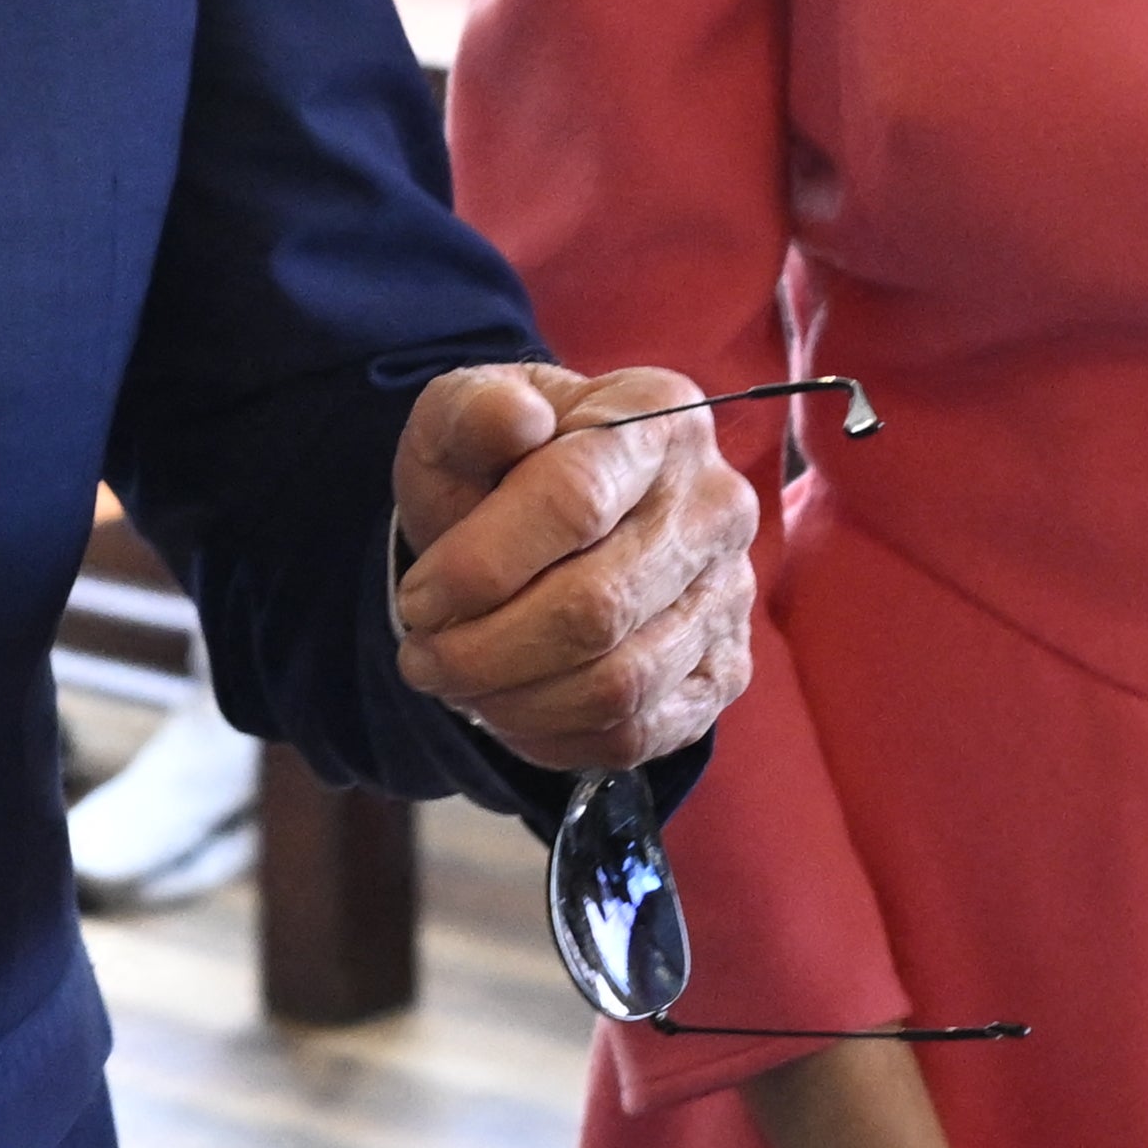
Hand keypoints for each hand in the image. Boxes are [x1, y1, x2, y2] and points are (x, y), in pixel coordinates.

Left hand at [383, 362, 752, 777]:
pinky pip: (639, 731)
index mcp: (658, 417)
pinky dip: (556, 736)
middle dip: (485, 651)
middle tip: (423, 659)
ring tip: (458, 686)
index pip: (573, 500)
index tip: (418, 599)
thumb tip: (516, 417)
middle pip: (596, 607)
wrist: (547, 527)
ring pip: (619, 682)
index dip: (480, 566)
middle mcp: (714, 505)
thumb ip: (473, 411)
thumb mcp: (460, 424)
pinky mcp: (723, 670)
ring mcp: (729, 593)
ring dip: (515, 701)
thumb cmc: (496, 470)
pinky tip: (509, 711)